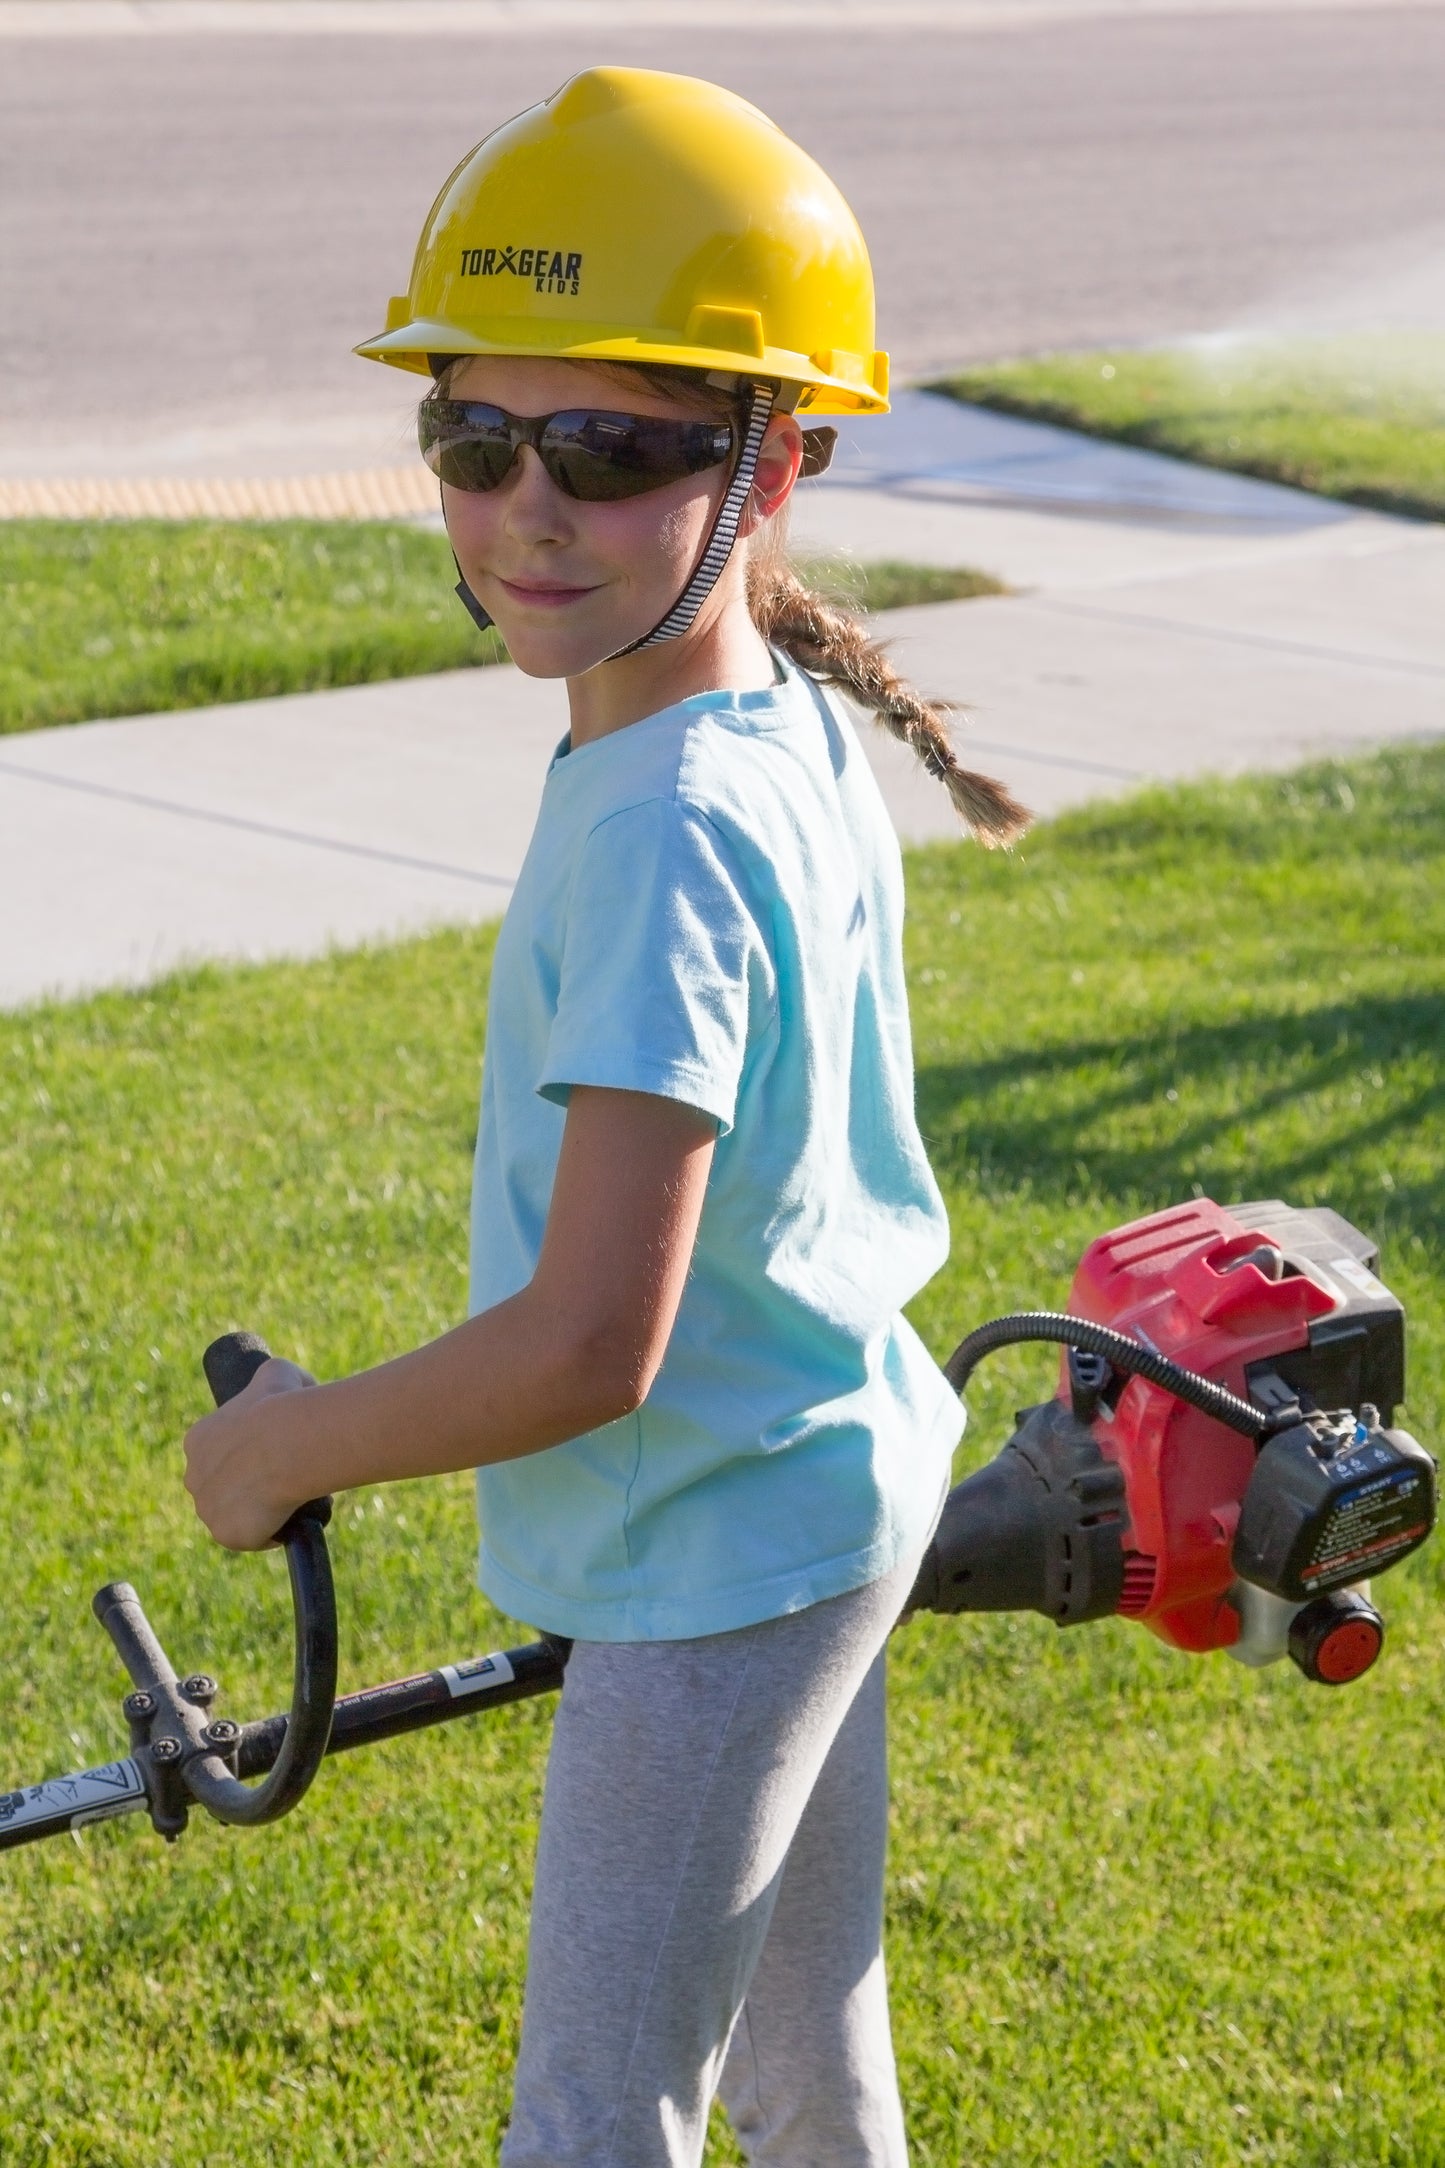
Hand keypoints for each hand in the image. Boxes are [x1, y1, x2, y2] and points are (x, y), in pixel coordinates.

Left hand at [184, 1357, 317, 1551]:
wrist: (288, 1443)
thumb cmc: (282, 1405)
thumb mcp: (276, 1372)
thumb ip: (271, 1375)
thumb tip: (286, 1379)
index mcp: (198, 1441)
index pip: (218, 1455)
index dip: (246, 1457)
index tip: (271, 1454)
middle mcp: (193, 1477)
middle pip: (221, 1489)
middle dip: (247, 1486)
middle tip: (283, 1477)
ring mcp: (207, 1509)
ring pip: (235, 1515)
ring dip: (258, 1511)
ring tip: (289, 1498)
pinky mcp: (226, 1534)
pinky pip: (251, 1538)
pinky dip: (270, 1532)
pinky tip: (288, 1516)